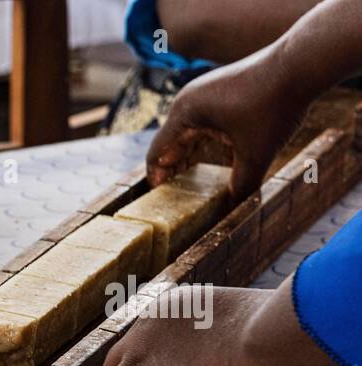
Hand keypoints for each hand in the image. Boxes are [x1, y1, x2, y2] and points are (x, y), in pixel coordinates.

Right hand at [146, 50, 305, 198]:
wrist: (302, 63)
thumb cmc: (274, 104)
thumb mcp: (256, 153)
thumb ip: (242, 184)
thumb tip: (234, 209)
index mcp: (185, 113)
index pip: (156, 153)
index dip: (157, 178)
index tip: (161, 199)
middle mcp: (188, 100)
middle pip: (170, 142)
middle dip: (172, 169)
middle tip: (177, 195)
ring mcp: (204, 91)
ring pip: (187, 131)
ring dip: (189, 155)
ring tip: (194, 180)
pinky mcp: (221, 87)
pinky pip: (203, 120)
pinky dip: (204, 140)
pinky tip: (216, 156)